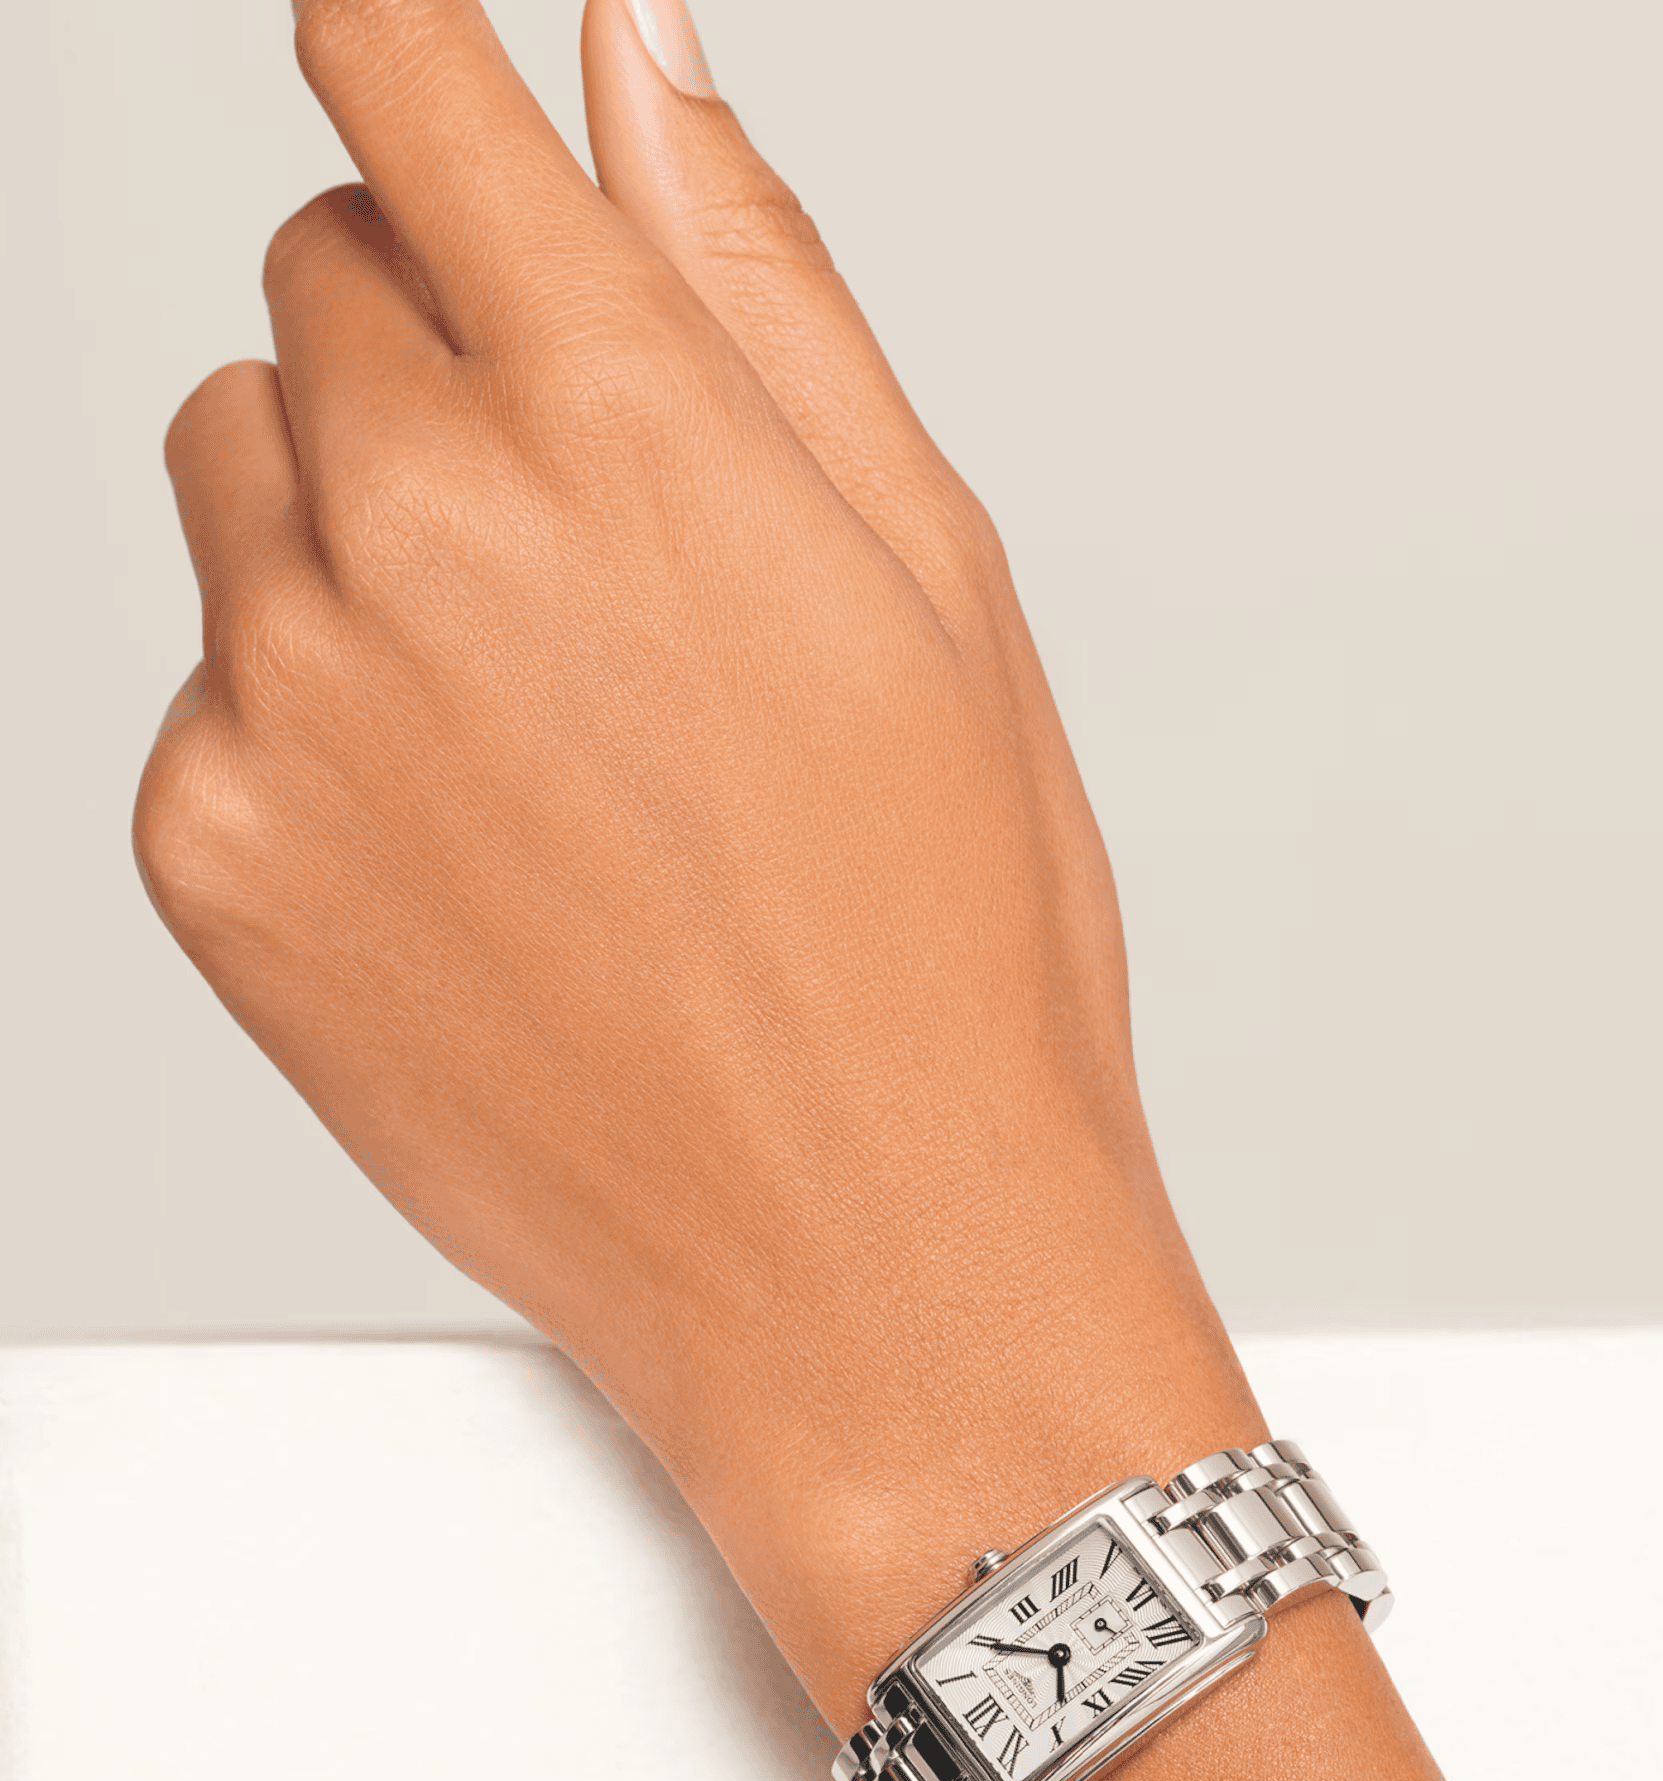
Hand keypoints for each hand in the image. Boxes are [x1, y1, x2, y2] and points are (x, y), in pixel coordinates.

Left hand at [137, 0, 1258, 1733]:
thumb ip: (760, 288)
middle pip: (321, 274)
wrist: (865, 1267)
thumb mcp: (931, 582)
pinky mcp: (212, 855)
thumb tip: (637, 63)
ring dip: (357, 520)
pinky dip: (312, 717)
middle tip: (596, 536)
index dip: (406, 51)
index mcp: (630, 426)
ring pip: (242, 466)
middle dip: (439, 342)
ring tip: (537, 711)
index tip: (411, 67)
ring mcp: (290, 701)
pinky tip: (474, 848)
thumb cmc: (943, 955)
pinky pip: (210, 679)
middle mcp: (423, 532)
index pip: (405, 84)